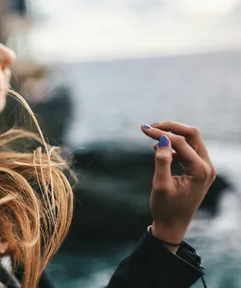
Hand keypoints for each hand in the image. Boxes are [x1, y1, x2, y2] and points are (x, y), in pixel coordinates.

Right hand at [141, 122, 215, 248]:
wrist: (172, 225)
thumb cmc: (165, 208)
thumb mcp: (160, 185)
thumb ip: (161, 160)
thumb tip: (162, 139)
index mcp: (200, 171)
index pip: (181, 142)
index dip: (162, 133)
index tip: (143, 129)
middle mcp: (207, 167)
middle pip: (192, 135)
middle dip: (171, 128)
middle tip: (151, 126)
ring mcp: (204, 168)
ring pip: (191, 140)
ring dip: (172, 135)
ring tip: (151, 134)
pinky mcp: (198, 170)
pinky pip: (188, 150)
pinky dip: (173, 145)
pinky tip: (157, 147)